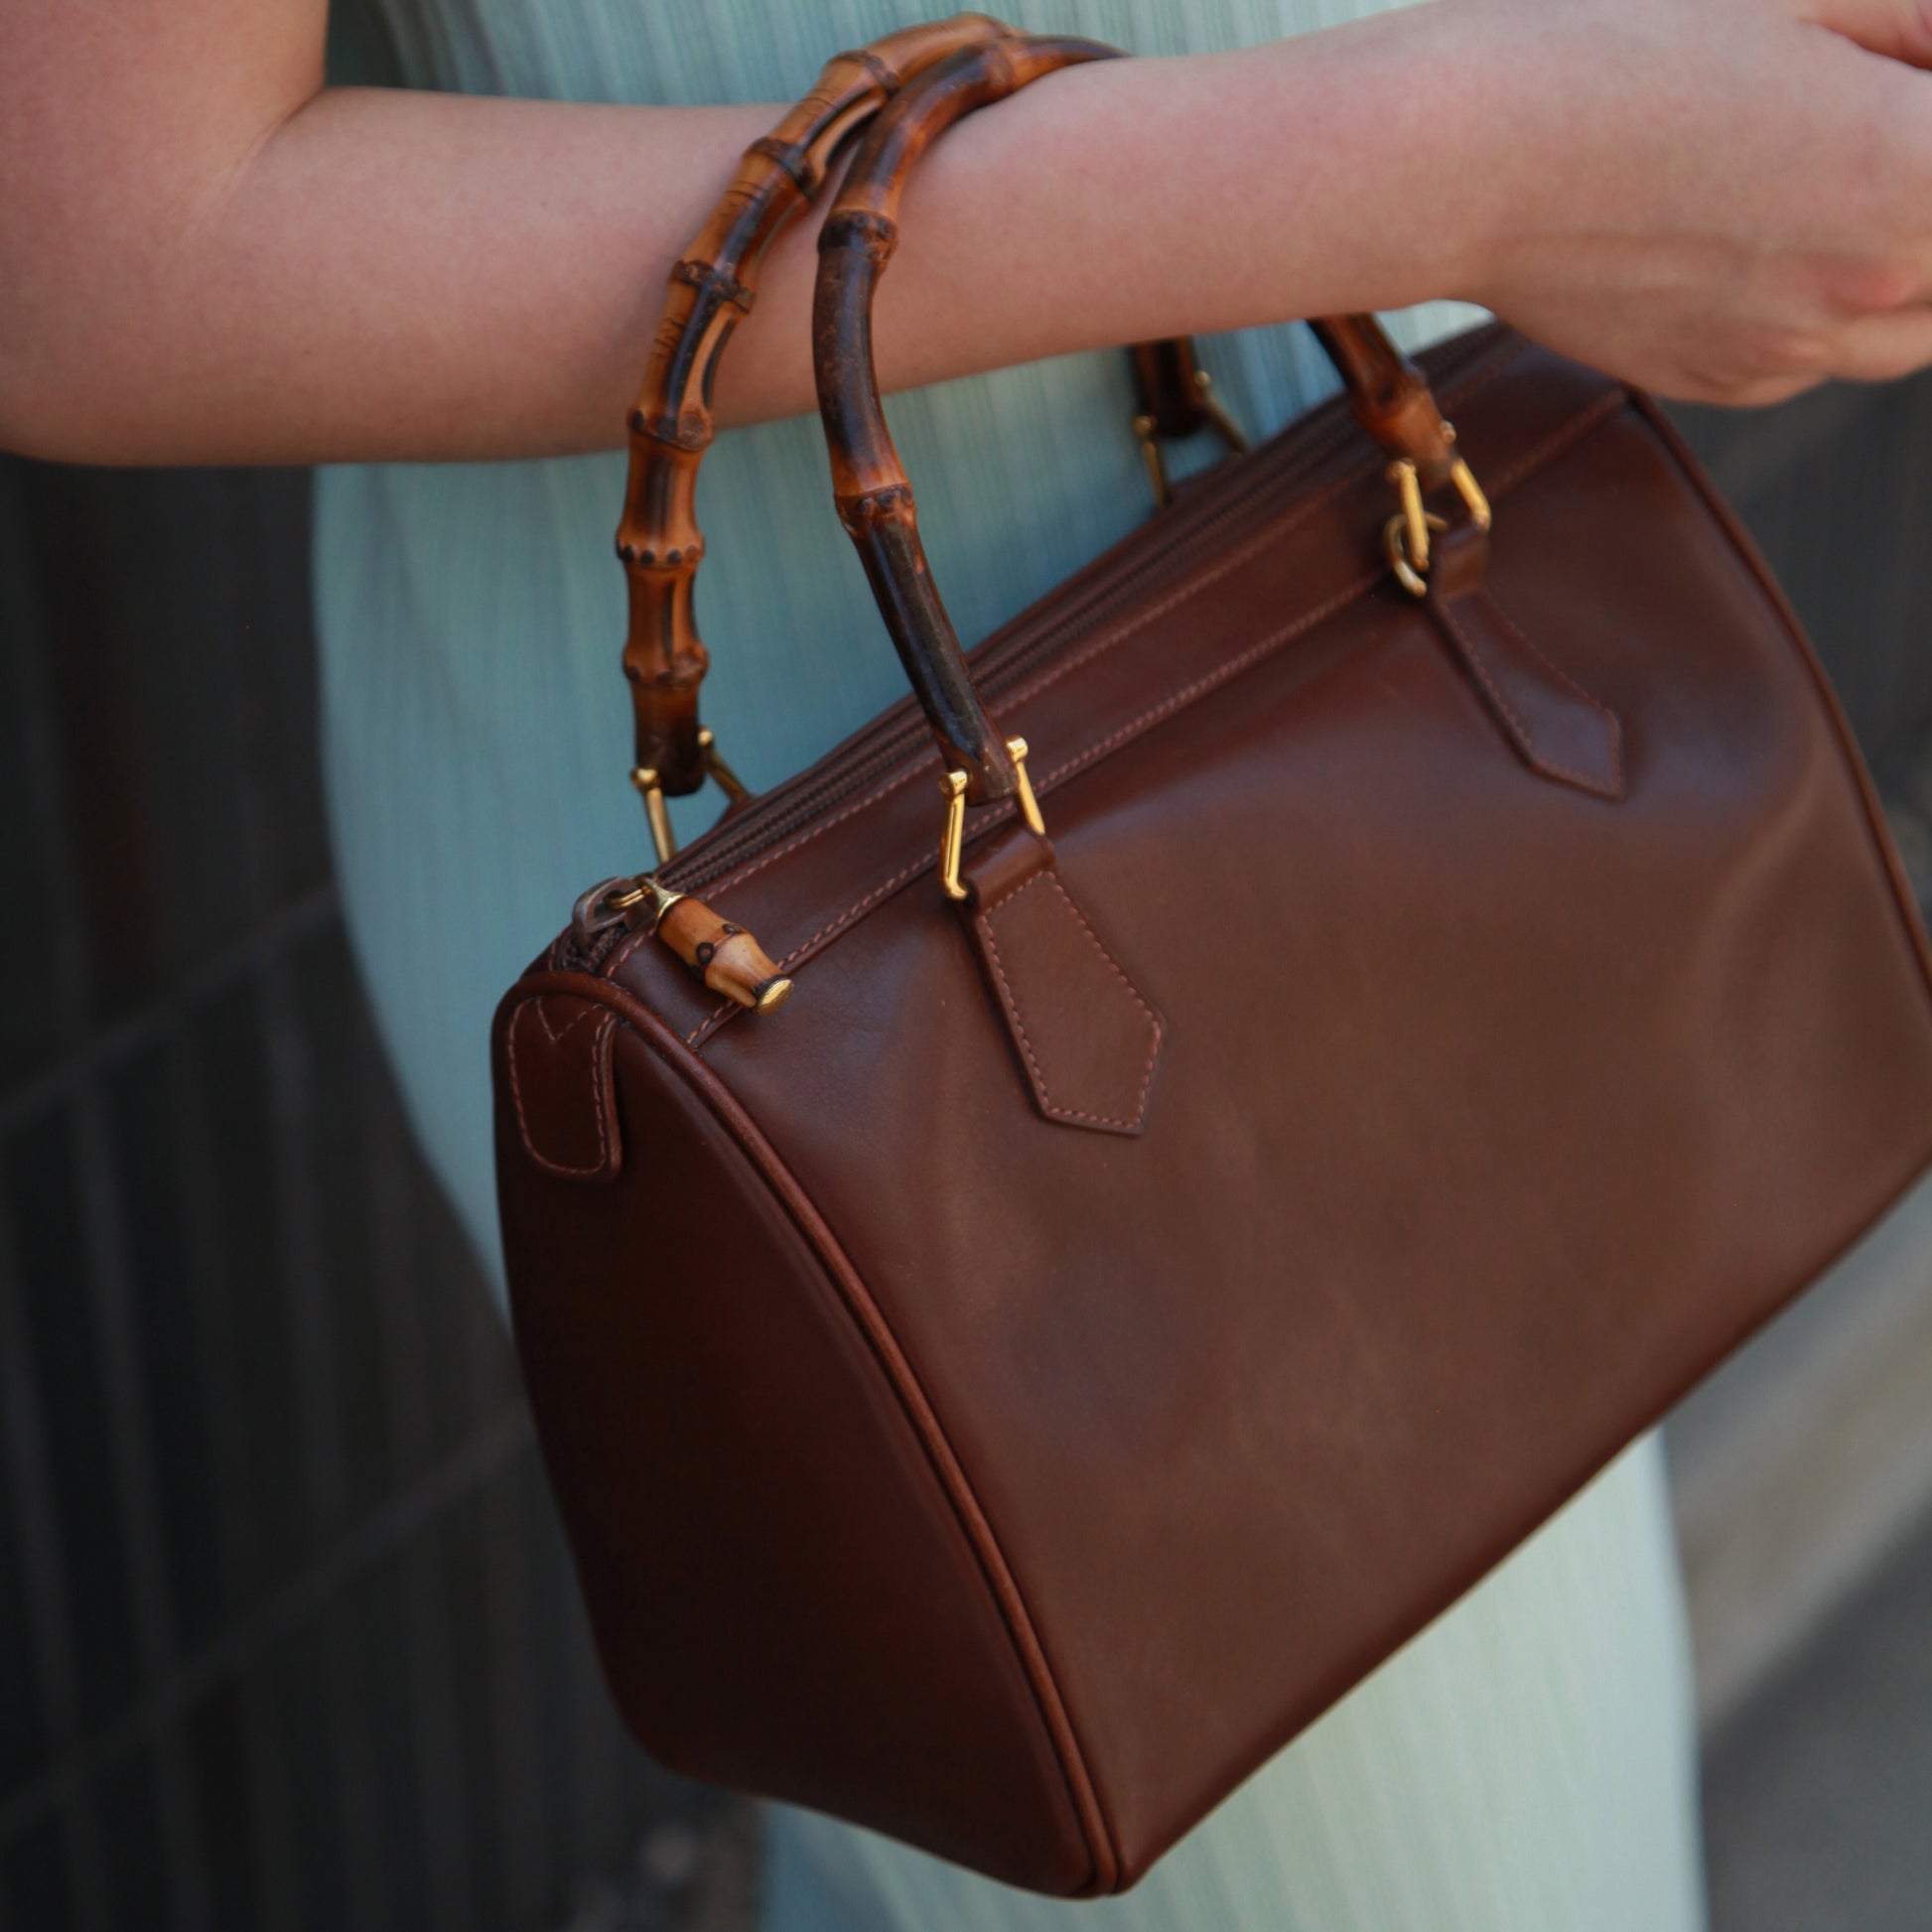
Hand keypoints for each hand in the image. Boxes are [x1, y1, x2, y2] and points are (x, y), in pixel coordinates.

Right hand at [1441, 0, 1931, 403]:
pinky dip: (1828, 305)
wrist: (1461, 159)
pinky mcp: (1718, 377)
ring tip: (1846, 187)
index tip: (1906, 80)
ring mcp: (1788, 348)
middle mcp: (1868, 286)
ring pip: (1921, 328)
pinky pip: (1821, 356)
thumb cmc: (1611, 48)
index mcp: (1914, 173)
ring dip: (1917, 260)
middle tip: (1875, 133)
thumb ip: (1917, 29)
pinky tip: (1771, 234)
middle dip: (1931, 193)